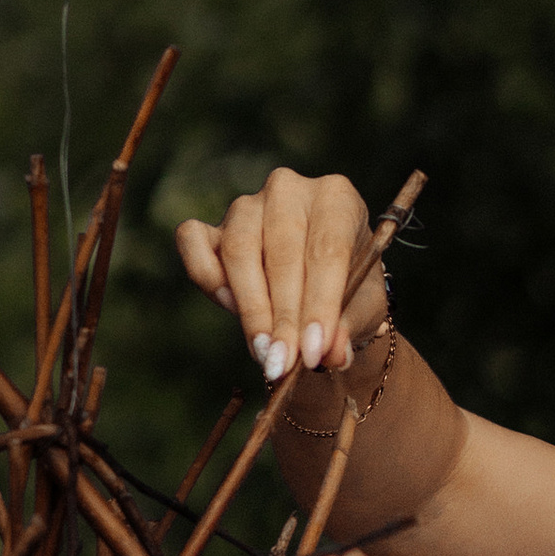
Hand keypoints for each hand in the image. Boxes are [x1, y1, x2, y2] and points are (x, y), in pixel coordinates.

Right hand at [175, 166, 383, 381]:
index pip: (328, 250)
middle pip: (281, 253)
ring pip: (239, 250)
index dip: (320, 305)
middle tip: (284, 364)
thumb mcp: (362, 309)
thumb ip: (349, 326)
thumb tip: (332, 353)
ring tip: (265, 352)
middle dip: (283, 317)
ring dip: (250, 308)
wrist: (322, 286)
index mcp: (337, 198)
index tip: (314, 351)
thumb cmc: (348, 290)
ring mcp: (247, 205)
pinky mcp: (212, 224)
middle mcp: (289, 191)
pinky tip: (230, 308)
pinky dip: (207, 275)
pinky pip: (193, 241)